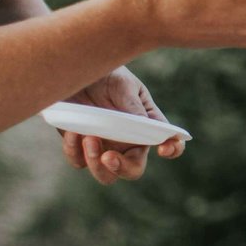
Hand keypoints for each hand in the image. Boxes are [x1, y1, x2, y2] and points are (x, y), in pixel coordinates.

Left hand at [55, 67, 182, 185]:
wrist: (72, 71)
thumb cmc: (106, 75)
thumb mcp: (123, 85)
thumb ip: (134, 107)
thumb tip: (146, 128)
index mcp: (146, 124)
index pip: (168, 142)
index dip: (173, 149)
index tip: (163, 149)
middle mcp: (127, 141)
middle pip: (133, 169)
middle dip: (123, 168)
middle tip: (108, 157)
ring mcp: (104, 146)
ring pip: (106, 175)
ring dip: (96, 163)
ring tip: (88, 137)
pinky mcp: (79, 147)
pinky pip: (79, 161)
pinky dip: (75, 150)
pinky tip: (73, 131)